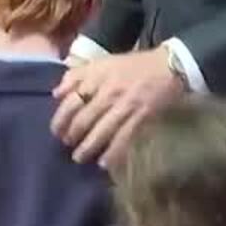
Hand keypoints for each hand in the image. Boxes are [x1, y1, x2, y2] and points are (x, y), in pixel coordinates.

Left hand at [51, 48, 184, 168]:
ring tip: (79, 157)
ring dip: (88, 147)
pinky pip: (124, 138)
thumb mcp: (102, 62)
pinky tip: (104, 163)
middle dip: (72, 135)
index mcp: (97, 76)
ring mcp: (126, 105)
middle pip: (84, 118)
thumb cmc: (133, 65)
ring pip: (101, 131)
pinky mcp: (141, 116)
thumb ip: (77, 75)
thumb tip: (55, 93)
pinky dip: (112, 152)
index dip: (61, 118)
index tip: (56, 130)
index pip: (72, 100)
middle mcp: (109, 91)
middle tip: (67, 145)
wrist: (169, 66)